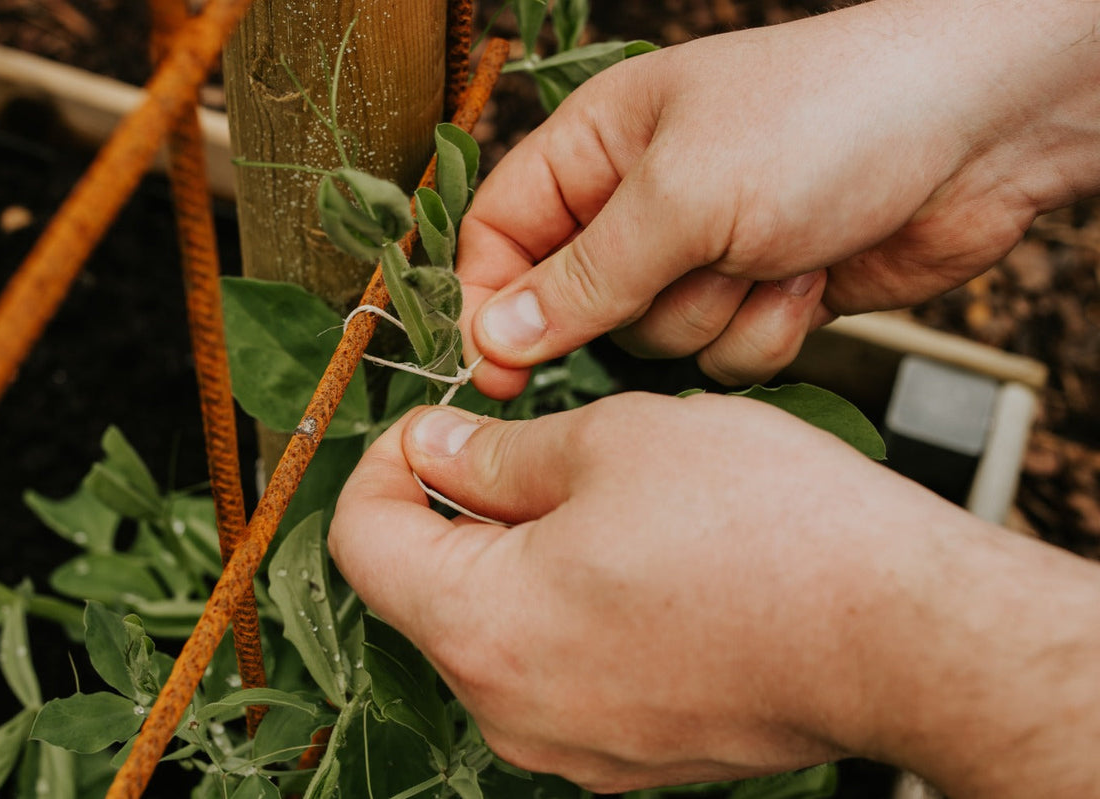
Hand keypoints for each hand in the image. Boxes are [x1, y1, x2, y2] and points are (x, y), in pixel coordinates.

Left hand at [329, 393, 980, 790]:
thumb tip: (436, 448)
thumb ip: (497, 452)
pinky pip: (560, 672)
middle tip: (529, 451)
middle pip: (428, 593)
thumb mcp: (611, 442)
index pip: (363, 541)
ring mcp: (572, 746)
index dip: (384, 464)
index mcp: (483, 628)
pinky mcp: (630, 757)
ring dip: (520, 560)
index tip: (433, 427)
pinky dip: (571, 611)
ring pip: (499, 633)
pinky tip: (643, 566)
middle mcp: (512, 710)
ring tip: (605, 504)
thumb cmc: (768, 530)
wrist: (903, 634)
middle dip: (457, 510)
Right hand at [458, 0, 1099, 396]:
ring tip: (769, 256)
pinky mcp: (760, 299)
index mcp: (596, 150)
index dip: (491, 305)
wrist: (975, 134)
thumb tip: (498, 337)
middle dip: (635, 310)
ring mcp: (704, 256)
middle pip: (578, 308)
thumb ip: (582, 278)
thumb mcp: (680, 195)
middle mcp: (641, 206)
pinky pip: (724, 358)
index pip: (500, 237)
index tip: (495, 372)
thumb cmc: (822, 120)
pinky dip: (768, 330)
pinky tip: (809, 276)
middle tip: (686, 273)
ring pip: (656, 343)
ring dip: (714, 316)